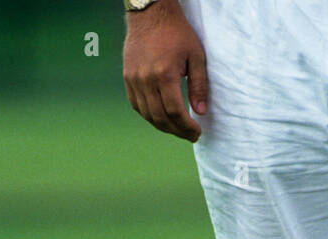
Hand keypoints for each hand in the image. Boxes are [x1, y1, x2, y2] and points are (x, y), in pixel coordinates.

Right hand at [123, 0, 208, 141]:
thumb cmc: (177, 32)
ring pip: (147, 114)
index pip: (175, 112)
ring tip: (177, 129)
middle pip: (160, 117)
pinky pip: (136, 105)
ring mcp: (134, 79)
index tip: (197, 132)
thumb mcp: (196, 56)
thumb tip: (200, 112)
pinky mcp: (128, 77)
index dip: (186, 127)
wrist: (151, 14)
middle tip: (189, 135)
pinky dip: (149, 115)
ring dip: (163, 126)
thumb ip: (199, 85)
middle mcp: (146, 80)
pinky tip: (161, 118)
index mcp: (165, 74)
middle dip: (177, 131)